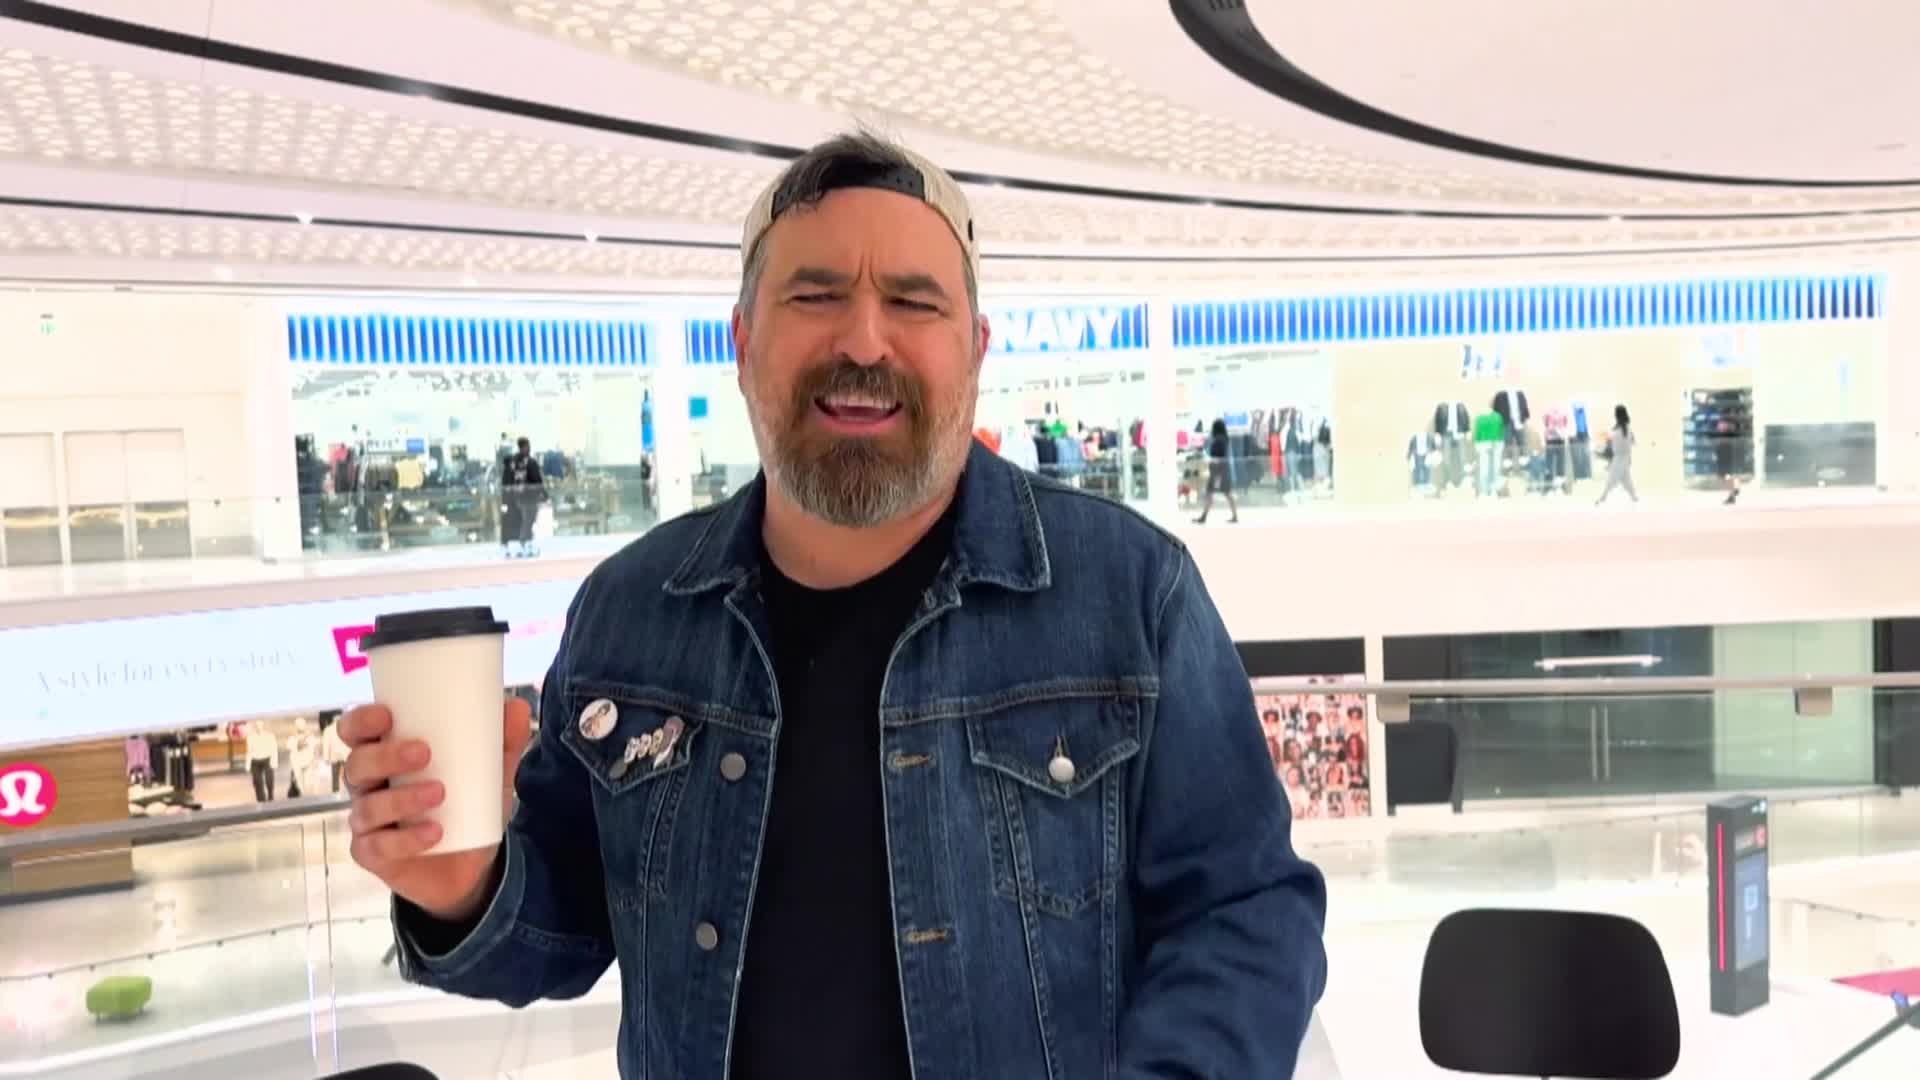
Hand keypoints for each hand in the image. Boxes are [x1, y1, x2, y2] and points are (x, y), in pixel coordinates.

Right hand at [340, 697, 531, 922]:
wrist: (470, 862)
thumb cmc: (466, 803)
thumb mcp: (490, 772)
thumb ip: (503, 741)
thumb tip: (517, 706)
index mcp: (385, 755)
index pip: (355, 731)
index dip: (361, 721)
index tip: (387, 715)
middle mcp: (368, 785)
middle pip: (357, 765)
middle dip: (386, 756)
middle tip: (424, 752)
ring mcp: (367, 822)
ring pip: (368, 807)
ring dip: (401, 798)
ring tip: (439, 793)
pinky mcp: (373, 855)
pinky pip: (378, 847)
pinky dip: (406, 839)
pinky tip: (435, 833)